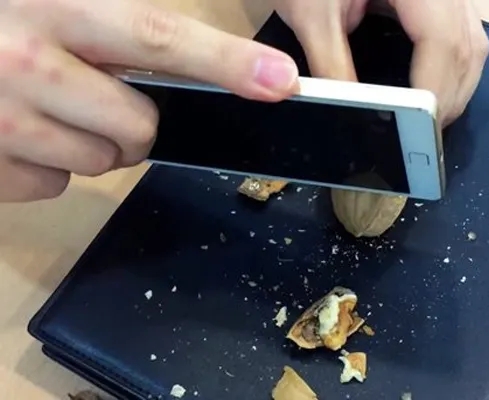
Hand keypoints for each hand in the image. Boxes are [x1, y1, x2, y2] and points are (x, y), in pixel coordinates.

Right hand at [0, 0, 298, 201]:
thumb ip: (115, 14)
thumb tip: (173, 45)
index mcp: (55, 5)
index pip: (160, 38)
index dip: (227, 62)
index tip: (281, 82)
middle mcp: (25, 63)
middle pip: (139, 126)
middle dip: (135, 118)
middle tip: (103, 91)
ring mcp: (1, 123)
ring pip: (101, 162)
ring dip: (91, 139)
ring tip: (49, 102)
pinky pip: (53, 184)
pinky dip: (46, 162)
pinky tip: (14, 128)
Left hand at [275, 0, 488, 127]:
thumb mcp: (313, 14)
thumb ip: (331, 65)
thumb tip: (353, 115)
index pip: (441, 40)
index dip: (432, 90)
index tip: (416, 129)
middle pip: (466, 48)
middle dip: (446, 99)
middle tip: (420, 139)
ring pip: (472, 47)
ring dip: (453, 90)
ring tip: (427, 123)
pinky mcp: (442, 1)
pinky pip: (463, 40)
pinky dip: (451, 73)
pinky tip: (432, 92)